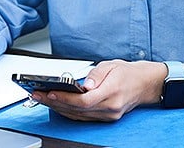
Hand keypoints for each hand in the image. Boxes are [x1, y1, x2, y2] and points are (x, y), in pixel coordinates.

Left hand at [31, 60, 166, 121]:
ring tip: (43, 99)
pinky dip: (69, 111)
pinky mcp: (106, 118)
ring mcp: (108, 116)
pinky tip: (57, 104)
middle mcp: (110, 108)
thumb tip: (84, 84)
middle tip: (38, 95)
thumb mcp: (111, 65)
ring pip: (78, 116)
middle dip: (55, 103)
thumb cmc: (128, 73)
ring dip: (59, 108)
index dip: (65, 99)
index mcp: (111, 93)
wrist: (146, 84)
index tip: (50, 93)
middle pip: (77, 110)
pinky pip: (84, 117)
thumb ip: (96, 75)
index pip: (83, 100)